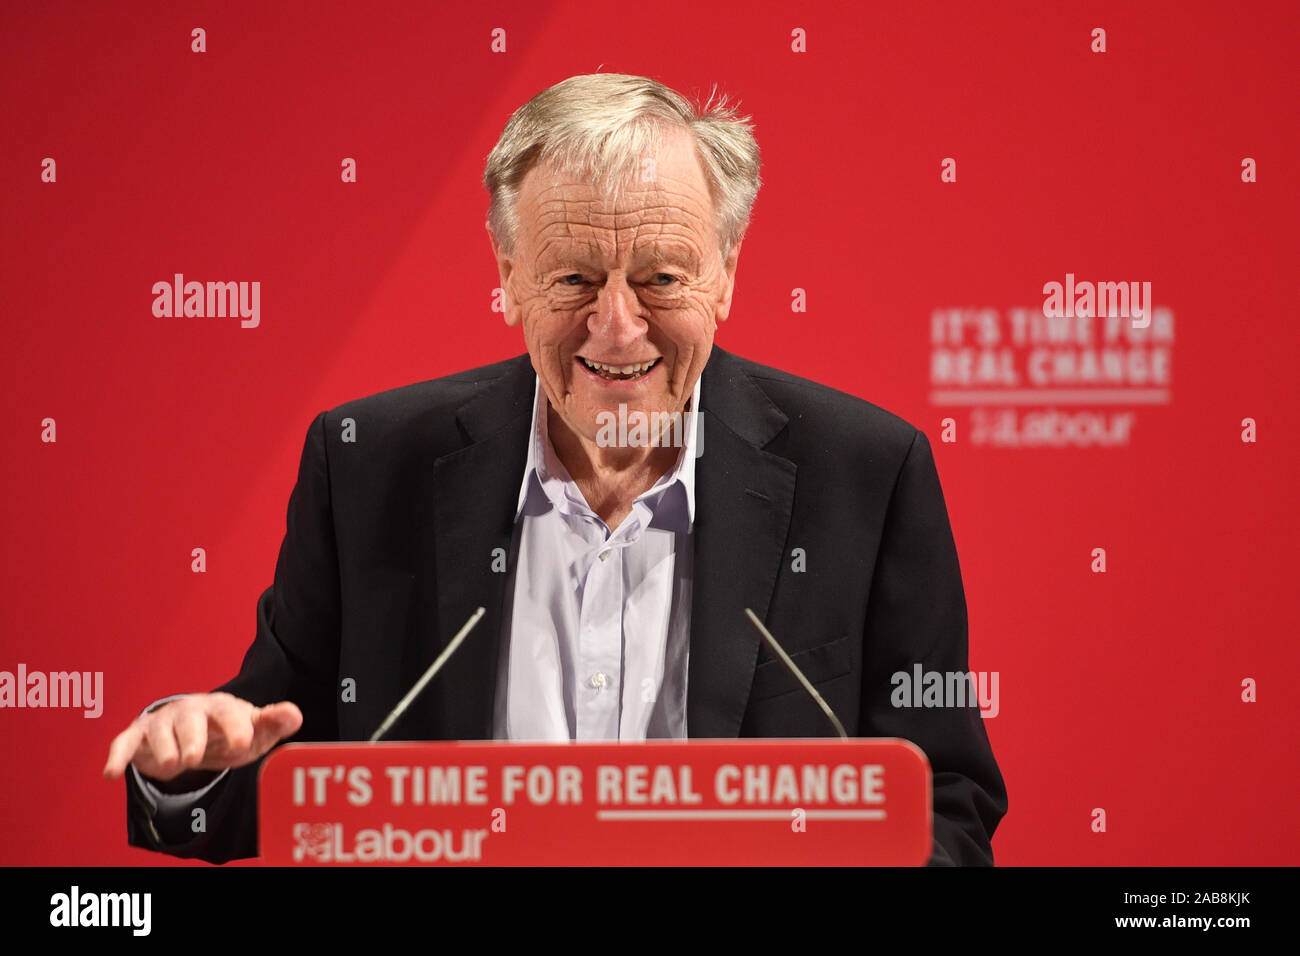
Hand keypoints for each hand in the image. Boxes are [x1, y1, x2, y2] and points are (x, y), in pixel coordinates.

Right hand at [102, 692, 302, 781]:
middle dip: (192, 738)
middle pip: (190, 720)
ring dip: (163, 751)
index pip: (231, 715)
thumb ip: (273, 723)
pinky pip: (124, 743)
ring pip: (159, 733)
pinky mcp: (139, 735)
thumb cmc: (230, 732)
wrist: (197, 731)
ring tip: (172, 766)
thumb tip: (295, 714)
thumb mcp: (254, 731)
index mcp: (223, 707)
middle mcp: (191, 710)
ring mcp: (164, 722)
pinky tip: (110, 774)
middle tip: (195, 759)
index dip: (237, 728)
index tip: (244, 745)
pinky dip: (118, 757)